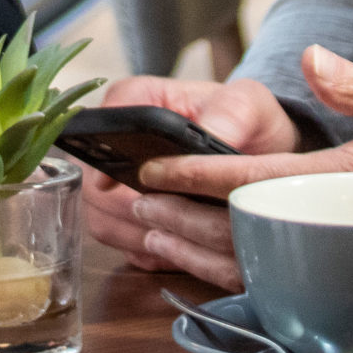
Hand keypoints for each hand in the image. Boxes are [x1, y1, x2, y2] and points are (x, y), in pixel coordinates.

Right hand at [80, 74, 296, 273]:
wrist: (261, 152)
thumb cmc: (247, 121)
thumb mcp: (248, 106)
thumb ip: (230, 116)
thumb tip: (209, 137)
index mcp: (142, 102)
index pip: (103, 122)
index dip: (106, 157)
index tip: (119, 184)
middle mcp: (120, 142)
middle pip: (92, 181)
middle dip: (127, 207)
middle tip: (168, 218)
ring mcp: (119, 181)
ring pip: (99, 216)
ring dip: (134, 233)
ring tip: (177, 236)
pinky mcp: (128, 212)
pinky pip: (118, 241)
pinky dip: (143, 249)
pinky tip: (175, 246)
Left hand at [114, 47, 352, 292]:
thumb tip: (312, 56)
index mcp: (340, 180)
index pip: (254, 178)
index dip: (199, 173)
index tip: (155, 166)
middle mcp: (329, 223)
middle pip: (235, 226)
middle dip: (178, 213)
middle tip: (129, 198)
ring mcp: (331, 254)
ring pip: (245, 259)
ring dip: (190, 245)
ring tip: (144, 226)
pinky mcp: (335, 271)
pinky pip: (268, 278)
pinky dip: (221, 271)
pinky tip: (189, 258)